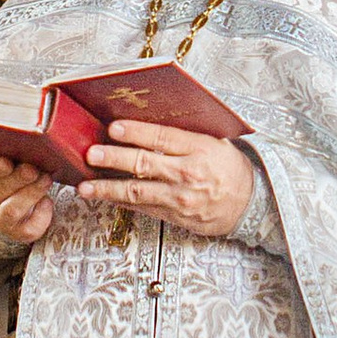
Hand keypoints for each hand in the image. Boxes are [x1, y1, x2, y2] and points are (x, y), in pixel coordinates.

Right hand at [0, 156, 56, 250]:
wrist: (10, 208)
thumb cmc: (13, 177)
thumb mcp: (8, 162)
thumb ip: (14, 153)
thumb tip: (33, 142)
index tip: (7, 164)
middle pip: (0, 190)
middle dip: (20, 178)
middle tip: (34, 170)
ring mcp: (1, 219)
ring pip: (13, 210)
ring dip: (32, 192)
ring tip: (46, 179)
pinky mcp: (19, 232)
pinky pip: (30, 227)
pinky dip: (42, 213)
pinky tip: (46, 201)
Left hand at [87, 117, 257, 240]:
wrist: (251, 204)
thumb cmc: (230, 168)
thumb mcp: (215, 142)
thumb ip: (185, 134)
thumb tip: (150, 120)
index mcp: (200, 149)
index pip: (162, 137)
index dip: (136, 132)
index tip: (114, 128)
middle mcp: (188, 174)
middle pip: (144, 163)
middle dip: (113, 158)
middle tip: (91, 154)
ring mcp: (180, 198)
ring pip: (137, 192)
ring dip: (107, 188)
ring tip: (85, 186)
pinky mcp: (176, 217)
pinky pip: (143, 209)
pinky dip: (121, 202)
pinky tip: (105, 197)